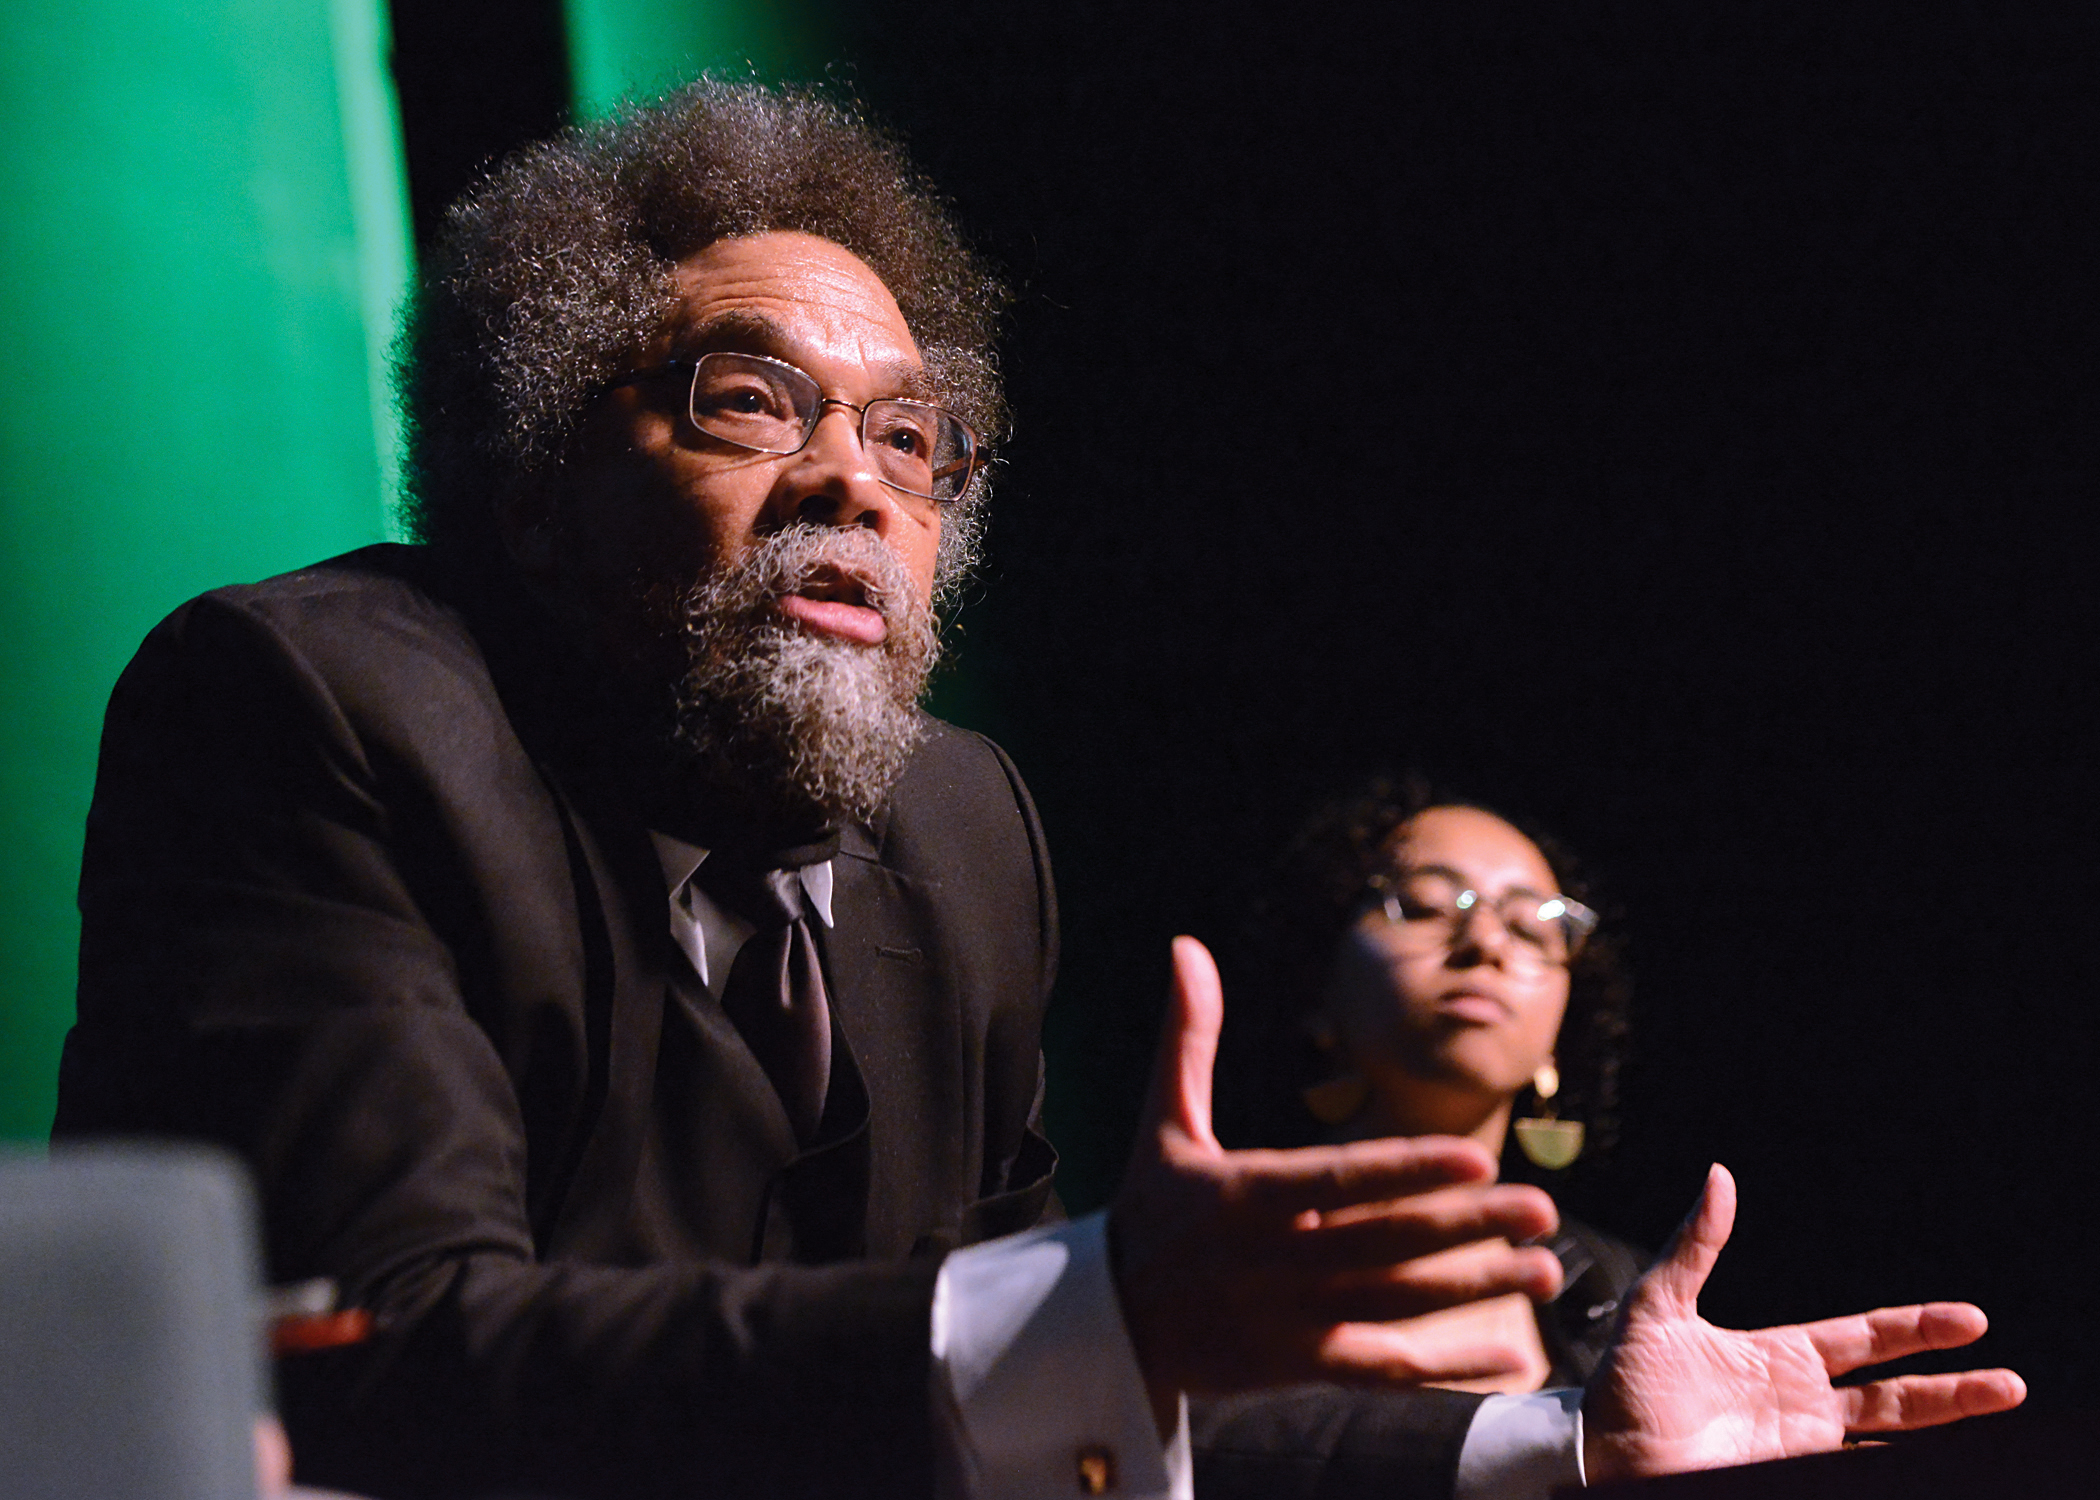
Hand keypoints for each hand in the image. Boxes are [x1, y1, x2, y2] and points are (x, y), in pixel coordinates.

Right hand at [1111, 937, 1563, 1432]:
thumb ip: (1188, 1037)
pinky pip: (1385, 1368)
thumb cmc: (1149, 1210)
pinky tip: (1508, 1350)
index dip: (1407, 1170)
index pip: (1340, 1179)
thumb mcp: (1162, 1121)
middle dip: (1468, 1225)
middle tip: (1541, 1209)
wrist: (1112, 1324)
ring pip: (1397, 1304)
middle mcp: (1274, 1260)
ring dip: (1475, 1286)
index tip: (1474, 1157)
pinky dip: (1447, 1364)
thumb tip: (1187, 947)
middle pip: (1385, 1243)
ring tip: (1544, 1266)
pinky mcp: (1302, 1365)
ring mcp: (1291, 1319)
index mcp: (1244, 1196)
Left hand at [1584, 1163, 2026, 1480]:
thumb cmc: (1624, 1385)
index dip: (1915, 1328)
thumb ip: (1695, 1246)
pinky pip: (1861, 1470)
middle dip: (1953, 1388)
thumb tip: (1718, 1176)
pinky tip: (1934, 1457)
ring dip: (1943, 1425)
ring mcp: (1802, 1445)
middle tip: (2007, 1383)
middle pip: (1896, 1394)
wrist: (1602, 1451)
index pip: (1864, 1338)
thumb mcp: (1658, 1306)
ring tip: (1999, 1410)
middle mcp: (1802, 1403)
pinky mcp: (1792, 1476)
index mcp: (1779, 1357)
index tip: (1968, 1320)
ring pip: (1891, 1434)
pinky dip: (1898, 1462)